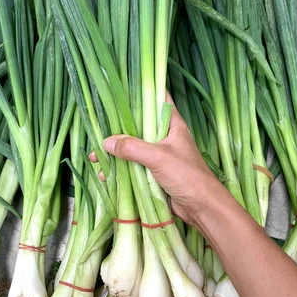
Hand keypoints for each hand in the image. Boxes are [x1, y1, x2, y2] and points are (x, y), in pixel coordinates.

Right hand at [90, 96, 222, 225]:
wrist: (201, 206)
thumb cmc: (187, 175)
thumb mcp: (158, 157)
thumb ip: (133, 148)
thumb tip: (107, 142)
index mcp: (172, 125)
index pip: (159, 100)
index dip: (142, 92)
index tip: (122, 89)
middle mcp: (165, 137)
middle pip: (138, 127)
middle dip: (118, 130)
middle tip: (97, 130)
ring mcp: (159, 156)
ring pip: (133, 149)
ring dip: (115, 153)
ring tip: (95, 158)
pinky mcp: (154, 173)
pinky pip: (133, 167)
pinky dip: (120, 170)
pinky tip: (105, 175)